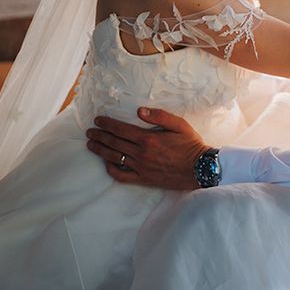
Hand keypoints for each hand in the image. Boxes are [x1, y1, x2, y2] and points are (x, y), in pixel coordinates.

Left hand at [86, 108, 208, 188]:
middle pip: (114, 143)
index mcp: (149, 139)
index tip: (97, 120)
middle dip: (99, 136)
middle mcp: (142, 154)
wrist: (200, 169)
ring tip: (91, 145)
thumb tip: (140, 110)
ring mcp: (141, 168)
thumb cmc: (191, 144)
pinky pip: (122, 176)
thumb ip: (159, 116)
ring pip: (114, 158)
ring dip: (100, 150)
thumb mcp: (179, 124)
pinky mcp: (144, 179)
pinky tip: (106, 163)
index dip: (107, 124)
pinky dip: (111, 169)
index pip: (121, 129)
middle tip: (89, 132)